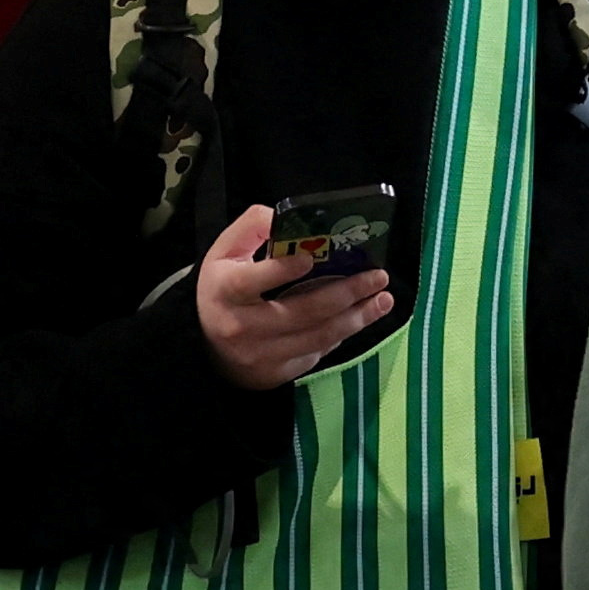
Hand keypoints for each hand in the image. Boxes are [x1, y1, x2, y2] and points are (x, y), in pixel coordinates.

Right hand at [194, 199, 395, 385]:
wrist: (205, 345)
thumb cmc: (222, 289)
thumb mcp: (225, 252)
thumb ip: (251, 228)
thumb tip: (285, 216)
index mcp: (226, 291)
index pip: (253, 280)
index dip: (282, 270)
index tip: (312, 257)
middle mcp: (243, 327)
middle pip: (302, 311)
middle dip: (347, 292)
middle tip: (378, 276)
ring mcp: (262, 355)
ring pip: (318, 336)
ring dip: (357, 317)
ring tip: (383, 300)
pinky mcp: (277, 373)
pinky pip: (317, 352)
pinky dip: (341, 334)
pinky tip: (360, 317)